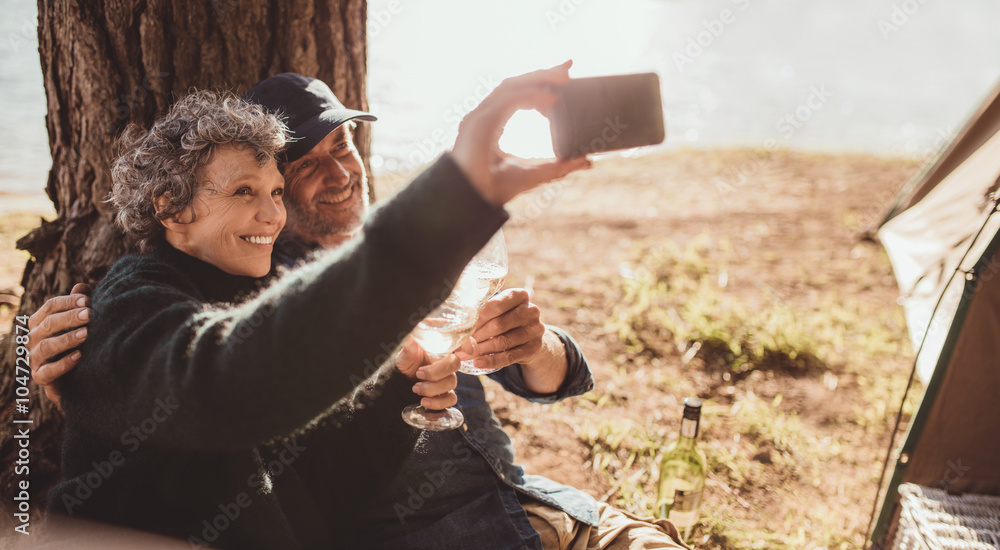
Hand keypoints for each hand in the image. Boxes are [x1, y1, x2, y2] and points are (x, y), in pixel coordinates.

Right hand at [27, 283, 91, 409]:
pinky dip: (63, 363)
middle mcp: (33, 338)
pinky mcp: (41, 377)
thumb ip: (79, 305)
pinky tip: (80, 356)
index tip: (87, 300)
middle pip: (48, 324)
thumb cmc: (77, 343)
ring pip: (46, 346)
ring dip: (67, 339)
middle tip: (90, 314)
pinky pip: (48, 371)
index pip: (50, 307)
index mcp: (40, 322)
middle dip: (69, 318)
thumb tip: (81, 286)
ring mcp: (34, 358)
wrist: (75, 378)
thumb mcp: (80, 323)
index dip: (67, 302)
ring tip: (86, 334)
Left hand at [395, 339, 460, 409]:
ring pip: (451, 383)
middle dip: (437, 371)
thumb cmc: (405, 363)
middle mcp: (446, 364)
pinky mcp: (445, 394)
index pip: (459, 342)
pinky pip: (450, 400)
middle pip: (455, 364)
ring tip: (416, 388)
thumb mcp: (405, 353)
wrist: (398, 382)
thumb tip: (413, 337)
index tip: (466, 349)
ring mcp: (447, 379)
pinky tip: (424, 402)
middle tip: (419, 374)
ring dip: (432, 388)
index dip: (467, 344)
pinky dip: (438, 403)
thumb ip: (410, 347)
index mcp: (440, 349)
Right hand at [451, 60, 591, 205]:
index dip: (539, 81)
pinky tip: (551, 99)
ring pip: (511, 86)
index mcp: (493, 122)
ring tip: (565, 78)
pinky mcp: (478, 122)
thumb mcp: (534, 174)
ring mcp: (479, 116)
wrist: (473, 203)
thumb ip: (558, 166)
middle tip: (570, 66)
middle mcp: (484, 115)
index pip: (517, 93)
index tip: (565, 76)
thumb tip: (587, 161)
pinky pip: (507, 100)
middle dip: (543, 73)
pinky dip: (530, 95)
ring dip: (539, 78)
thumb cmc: (494, 190)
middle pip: (515, 84)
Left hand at [457, 289, 544, 371]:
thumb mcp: (498, 312)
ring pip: (503, 341)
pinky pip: (510, 356)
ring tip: (464, 355)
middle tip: (459, 345)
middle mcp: (531, 310)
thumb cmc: (506, 321)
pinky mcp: (535, 348)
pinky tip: (478, 362)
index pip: (495, 305)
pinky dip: (492, 360)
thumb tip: (448, 323)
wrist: (530, 339)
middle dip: (476, 336)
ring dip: (481, 349)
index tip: (460, 328)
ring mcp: (535, 329)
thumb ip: (481, 313)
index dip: (477, 318)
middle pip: (498, 324)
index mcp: (519, 295)